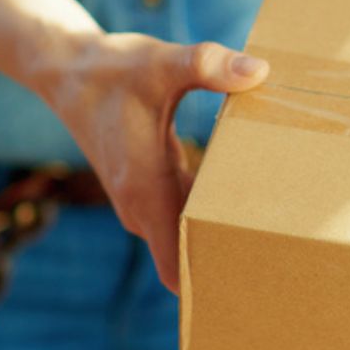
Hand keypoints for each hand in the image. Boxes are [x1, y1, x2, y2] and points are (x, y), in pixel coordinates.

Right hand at [43, 33, 268, 291]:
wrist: (68, 70)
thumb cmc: (114, 69)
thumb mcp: (163, 63)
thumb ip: (209, 66)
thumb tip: (261, 71)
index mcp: (146, 191)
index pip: (176, 269)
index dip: (209, 284)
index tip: (249, 285)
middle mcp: (141, 206)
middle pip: (189, 257)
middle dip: (228, 261)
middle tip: (282, 256)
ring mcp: (143, 199)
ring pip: (186, 235)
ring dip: (221, 234)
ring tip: (276, 227)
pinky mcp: (148, 186)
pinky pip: (183, 214)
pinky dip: (210, 211)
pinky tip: (247, 194)